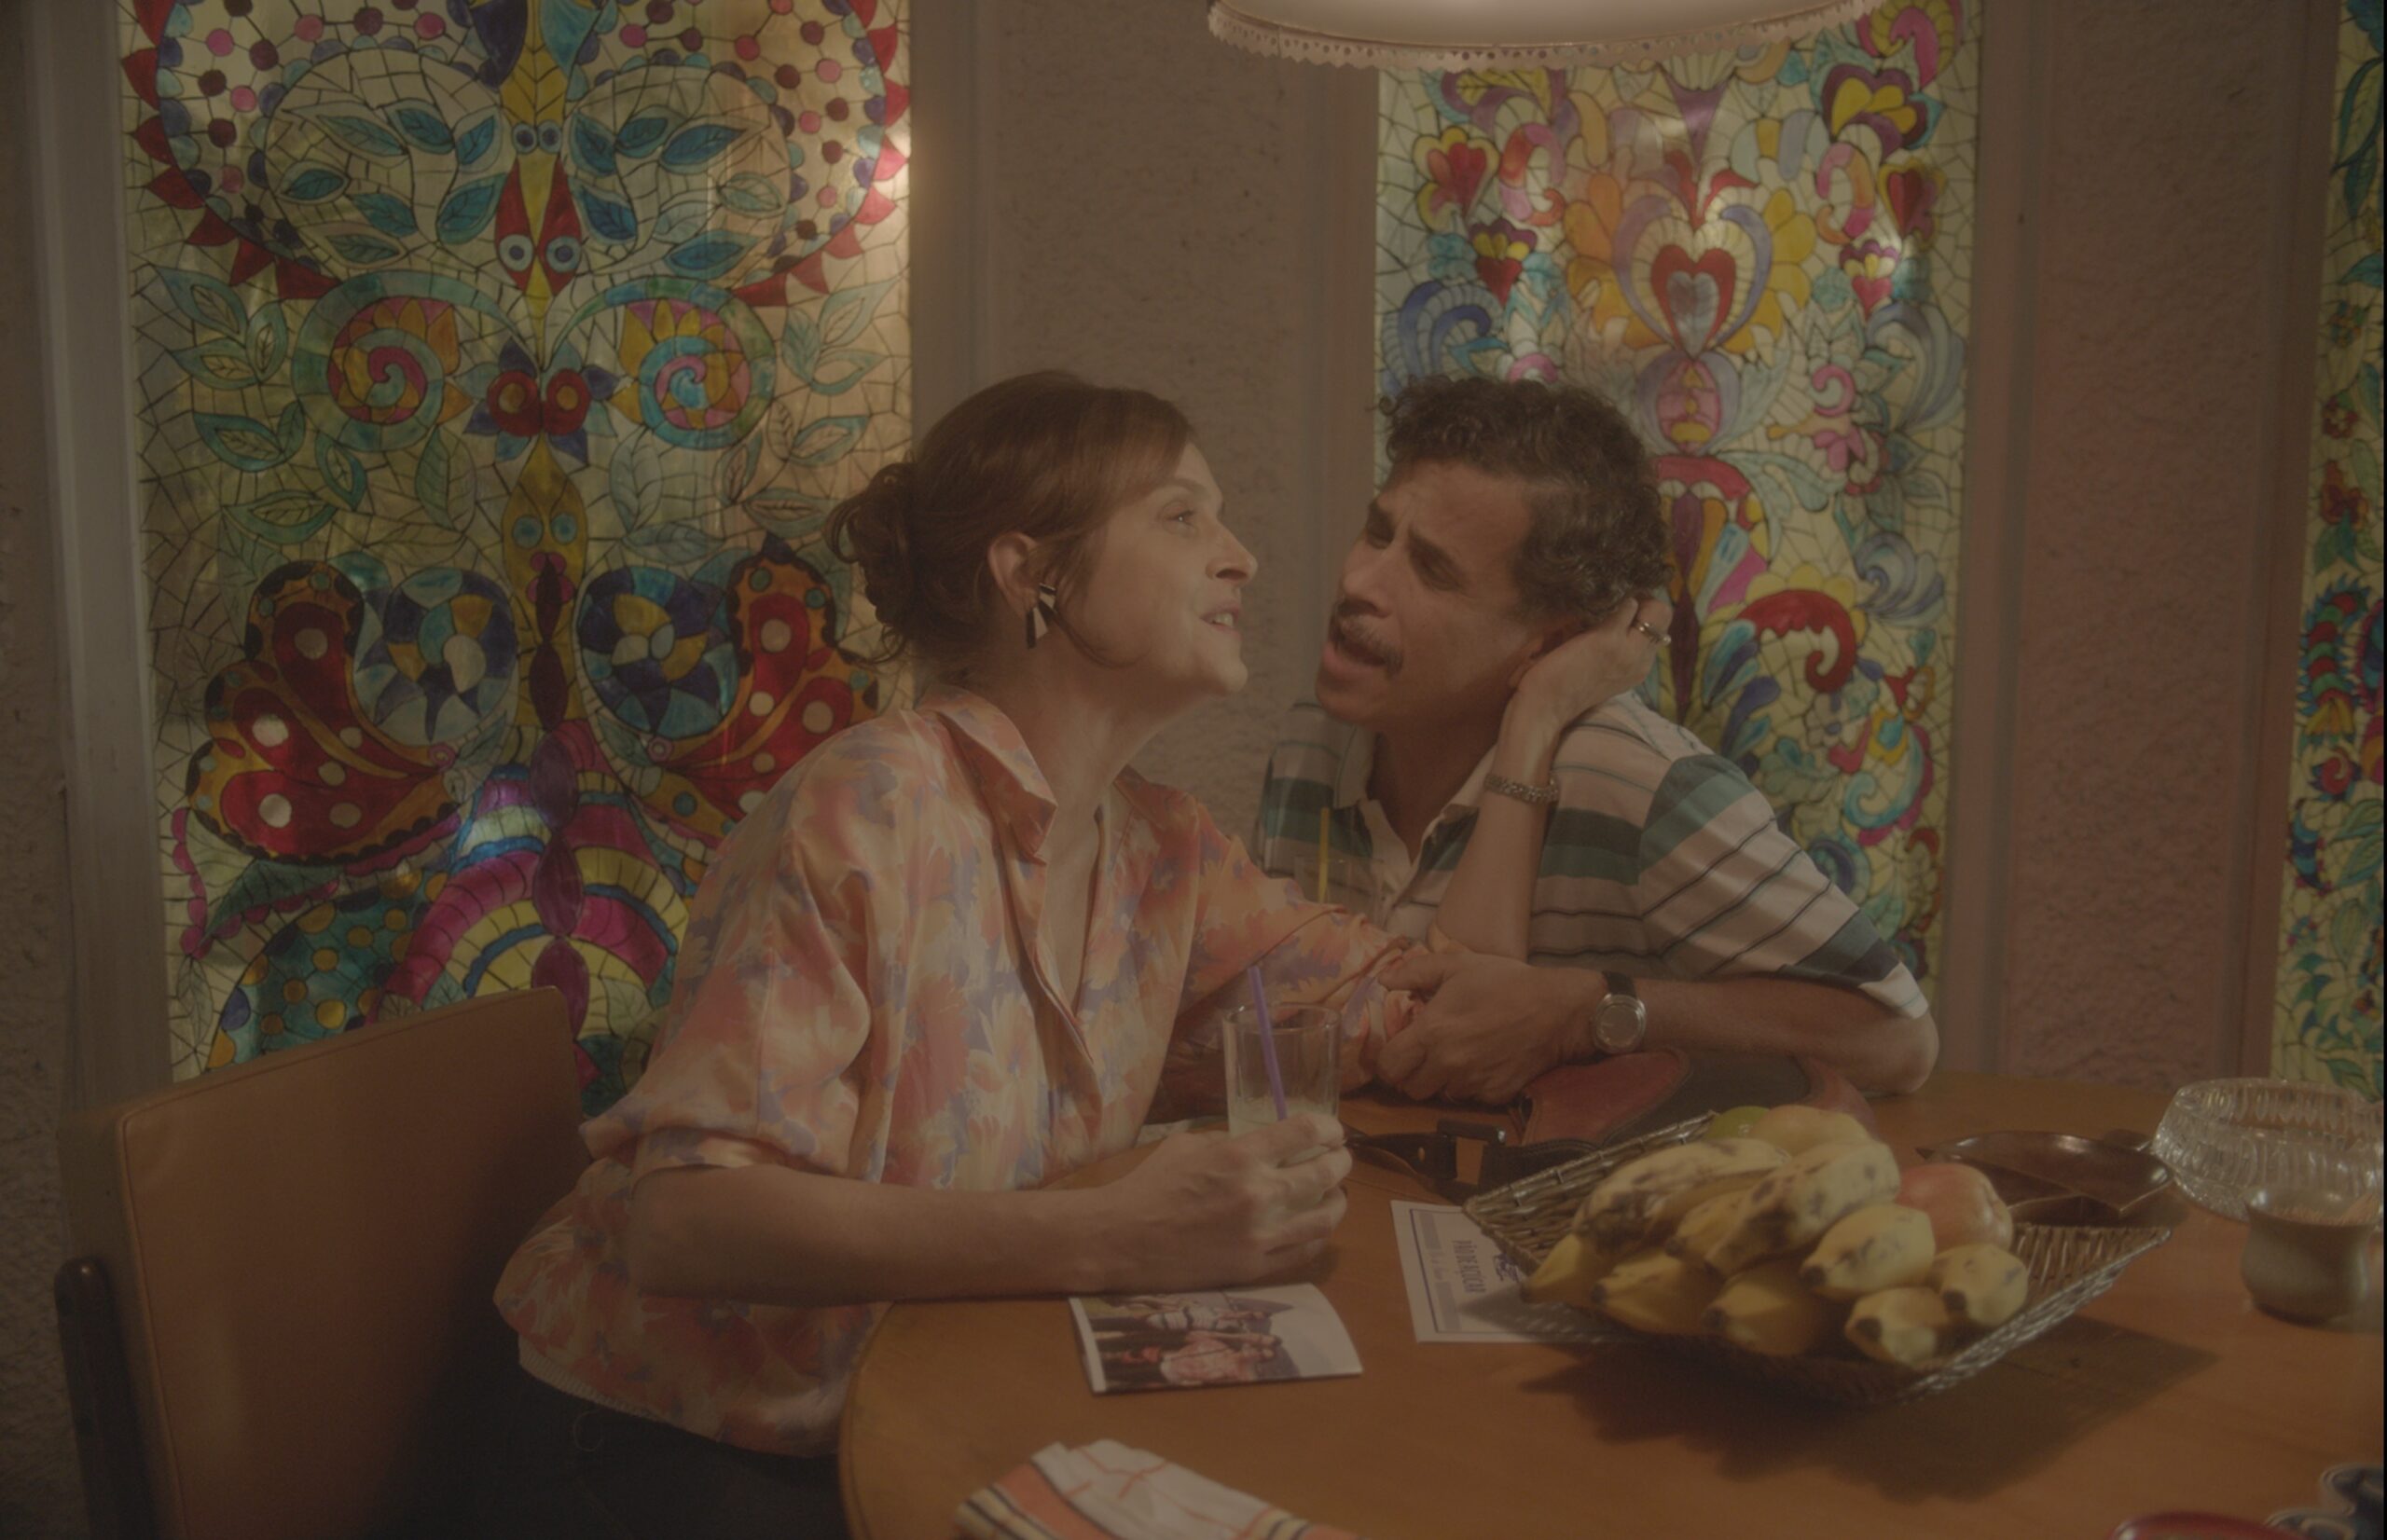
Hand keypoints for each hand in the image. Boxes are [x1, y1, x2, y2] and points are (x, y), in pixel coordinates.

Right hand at [1091, 1115, 1350, 1290]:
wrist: (1121, 1239)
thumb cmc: (1149, 1186)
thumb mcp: (1187, 1145)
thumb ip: (1229, 1142)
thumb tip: (1259, 1145)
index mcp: (1240, 1156)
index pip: (1305, 1132)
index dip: (1328, 1127)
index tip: (1332, 1130)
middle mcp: (1259, 1193)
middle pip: (1325, 1173)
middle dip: (1340, 1162)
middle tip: (1340, 1159)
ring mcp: (1260, 1234)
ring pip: (1325, 1217)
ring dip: (1337, 1200)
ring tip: (1336, 1193)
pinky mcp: (1254, 1267)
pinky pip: (1304, 1251)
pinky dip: (1319, 1235)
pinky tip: (1317, 1226)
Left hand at [1377, 951, 1594, 1103]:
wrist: (1558, 1010)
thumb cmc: (1505, 982)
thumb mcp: (1457, 965)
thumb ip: (1415, 972)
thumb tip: (1383, 981)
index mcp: (1432, 1032)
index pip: (1389, 1067)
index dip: (1388, 1061)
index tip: (1398, 1050)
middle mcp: (1447, 1064)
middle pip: (1410, 1089)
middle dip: (1412, 1074)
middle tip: (1424, 1056)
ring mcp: (1472, 1083)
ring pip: (1440, 1095)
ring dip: (1441, 1081)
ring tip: (1456, 1057)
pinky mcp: (1495, 1095)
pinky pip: (1470, 1098)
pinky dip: (1471, 1085)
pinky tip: (1482, 1063)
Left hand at [1507, 592, 1673, 732]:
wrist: (1545, 709)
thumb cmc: (1563, 687)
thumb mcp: (1601, 670)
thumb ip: (1616, 650)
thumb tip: (1620, 618)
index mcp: (1640, 667)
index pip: (1660, 627)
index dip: (1644, 610)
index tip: (1622, 604)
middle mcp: (1641, 659)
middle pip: (1662, 613)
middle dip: (1642, 598)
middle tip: (1614, 598)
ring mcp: (1628, 650)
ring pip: (1650, 606)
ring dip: (1628, 596)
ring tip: (1603, 601)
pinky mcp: (1608, 640)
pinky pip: (1625, 605)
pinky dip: (1611, 599)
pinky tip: (1590, 604)